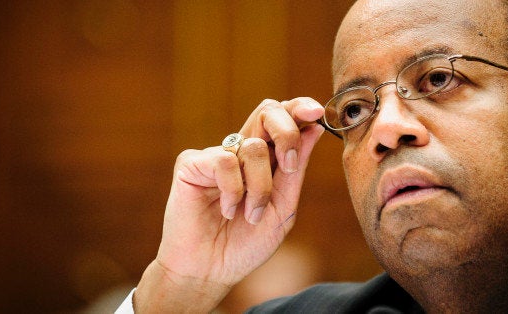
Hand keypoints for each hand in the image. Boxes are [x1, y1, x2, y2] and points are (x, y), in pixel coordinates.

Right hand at [133, 97, 324, 311]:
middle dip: (286, 132)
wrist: (210, 271)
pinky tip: (226, 210)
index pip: (282, 119)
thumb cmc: (246, 243)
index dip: (299, 108)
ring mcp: (215, 155)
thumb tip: (315, 129)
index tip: (316, 112)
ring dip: (260, 187)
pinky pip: (224, 161)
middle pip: (267, 111)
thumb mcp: (282, 207)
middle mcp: (240, 151)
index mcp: (265, 159)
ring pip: (253, 147)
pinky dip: (233, 191)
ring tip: (250, 215)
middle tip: (289, 165)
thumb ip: (296, 169)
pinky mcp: (191, 163)